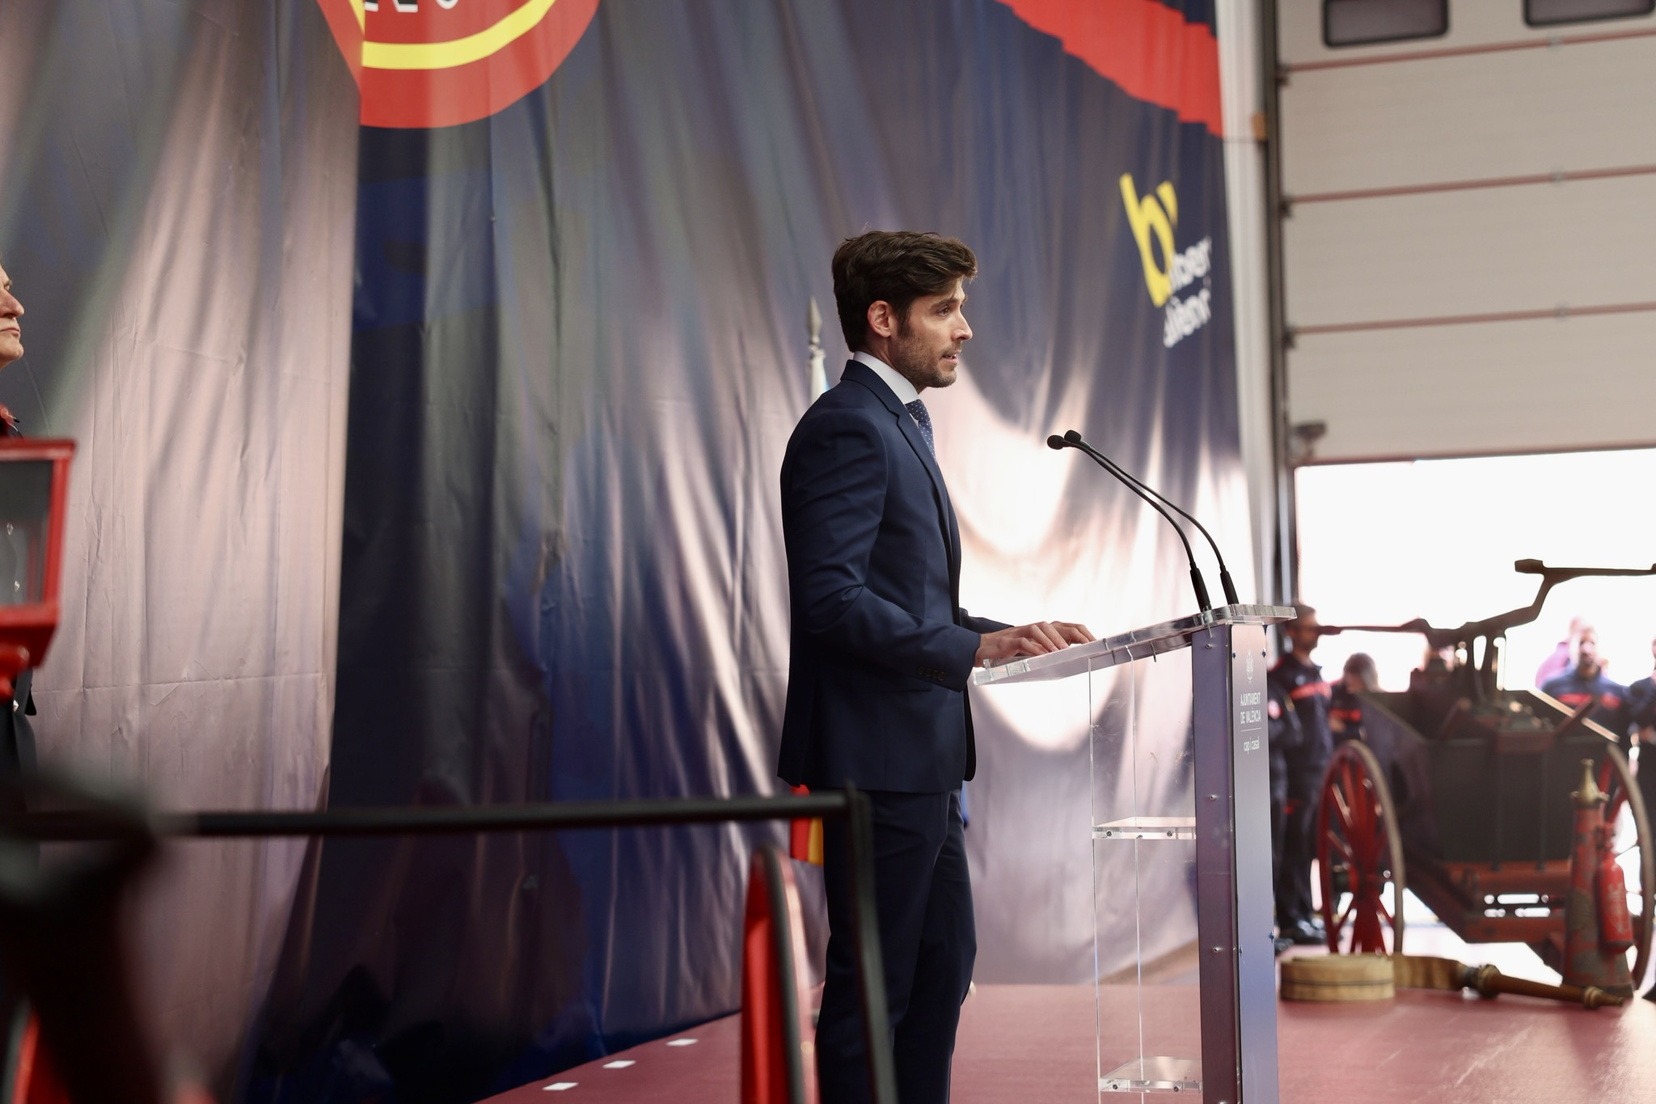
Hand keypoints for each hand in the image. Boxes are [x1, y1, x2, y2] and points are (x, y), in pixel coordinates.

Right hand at [975, 621, 1094, 665]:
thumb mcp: (1030, 651)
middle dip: (1073, 633)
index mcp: (1040, 631)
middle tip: (1085, 645)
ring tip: (1062, 651)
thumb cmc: (1007, 652)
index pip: (1065, 626)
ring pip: (1041, 628)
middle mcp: (1032, 628)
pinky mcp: (1009, 641)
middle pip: (1056, 624)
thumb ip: (1045, 652)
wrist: (980, 650)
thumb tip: (1066, 659)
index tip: (1093, 642)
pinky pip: (1024, 641)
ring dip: (1053, 639)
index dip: (1080, 632)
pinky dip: (1034, 647)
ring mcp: (1020, 632)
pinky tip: (1042, 655)